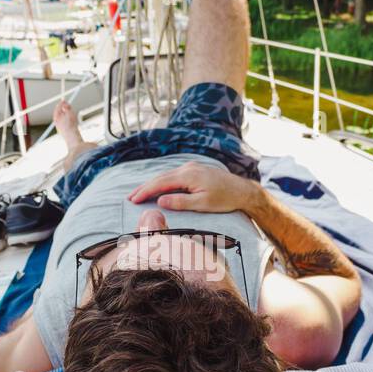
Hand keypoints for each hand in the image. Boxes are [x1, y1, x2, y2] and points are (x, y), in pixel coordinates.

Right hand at [127, 162, 261, 215]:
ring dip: (152, 185)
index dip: (145, 191)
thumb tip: (160, 201)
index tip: (133, 200)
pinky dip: (162, 182)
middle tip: (129, 198)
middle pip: (160, 177)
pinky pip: (173, 175)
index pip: (160, 183)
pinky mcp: (194, 170)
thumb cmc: (225, 199)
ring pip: (166, 175)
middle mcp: (188, 168)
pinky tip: (156, 188)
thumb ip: (181, 202)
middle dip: (144, 188)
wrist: (242, 191)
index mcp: (188, 175)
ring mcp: (191, 167)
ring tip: (138, 194)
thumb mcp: (203, 204)